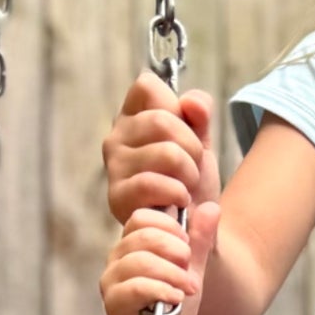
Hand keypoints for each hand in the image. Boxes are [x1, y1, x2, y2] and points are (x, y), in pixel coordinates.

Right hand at [99, 203, 219, 314]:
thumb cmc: (179, 303)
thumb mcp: (194, 267)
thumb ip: (200, 239)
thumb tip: (212, 206)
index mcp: (132, 245)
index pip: (141, 217)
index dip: (169, 228)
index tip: (188, 247)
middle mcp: (117, 259)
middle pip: (140, 236)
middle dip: (174, 250)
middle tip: (189, 268)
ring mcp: (111, 281)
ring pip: (139, 261)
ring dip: (172, 274)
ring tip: (188, 288)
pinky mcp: (113, 304)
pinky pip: (135, 287)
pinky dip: (161, 290)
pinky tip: (177, 298)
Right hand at [103, 72, 221, 257]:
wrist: (198, 228)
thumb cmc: (192, 181)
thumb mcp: (200, 141)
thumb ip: (199, 114)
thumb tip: (191, 105)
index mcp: (132, 117)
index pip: (147, 86)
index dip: (175, 107)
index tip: (185, 131)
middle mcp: (116, 138)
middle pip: (163, 120)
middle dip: (191, 147)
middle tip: (191, 168)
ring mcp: (114, 168)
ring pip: (167, 152)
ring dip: (189, 173)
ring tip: (185, 187)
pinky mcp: (117, 197)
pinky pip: (155, 183)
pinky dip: (178, 193)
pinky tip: (178, 202)